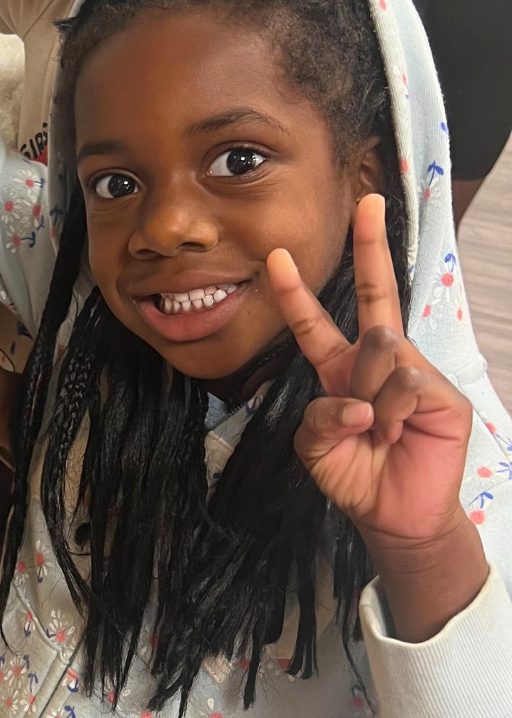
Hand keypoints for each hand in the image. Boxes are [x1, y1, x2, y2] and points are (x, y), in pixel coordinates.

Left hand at [267, 194, 486, 640]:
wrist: (394, 515)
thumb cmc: (355, 475)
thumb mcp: (315, 448)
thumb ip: (318, 418)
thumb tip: (357, 400)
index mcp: (340, 370)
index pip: (315, 323)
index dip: (295, 292)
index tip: (277, 255)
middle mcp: (376, 362)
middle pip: (375, 296)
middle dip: (371, 245)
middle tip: (368, 202)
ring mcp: (412, 372)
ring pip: (380, 348)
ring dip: (366, 394)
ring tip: (374, 431)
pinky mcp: (441, 394)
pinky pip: (404, 380)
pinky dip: (390, 410)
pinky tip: (395, 432)